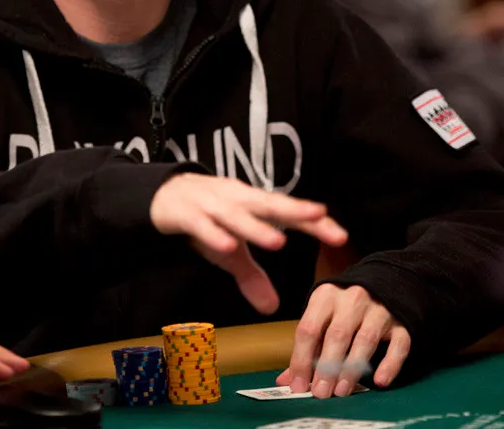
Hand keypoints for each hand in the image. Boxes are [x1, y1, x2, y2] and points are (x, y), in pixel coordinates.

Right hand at [150, 173, 348, 313]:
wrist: (163, 194)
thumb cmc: (206, 219)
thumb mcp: (230, 250)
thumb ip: (251, 276)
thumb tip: (272, 308)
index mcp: (253, 205)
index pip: (288, 212)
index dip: (313, 222)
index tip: (340, 235)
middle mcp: (237, 199)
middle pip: (269, 204)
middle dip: (294, 209)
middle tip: (319, 215)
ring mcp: (211, 204)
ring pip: (236, 215)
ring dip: (256, 227)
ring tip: (278, 242)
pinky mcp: (186, 213)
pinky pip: (202, 224)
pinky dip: (214, 233)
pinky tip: (228, 245)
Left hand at [276, 284, 410, 397]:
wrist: (385, 280)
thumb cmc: (345, 305)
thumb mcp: (322, 314)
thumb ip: (308, 346)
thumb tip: (287, 380)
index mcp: (326, 296)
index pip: (309, 328)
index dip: (302, 359)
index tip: (299, 385)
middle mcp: (353, 299)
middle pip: (337, 334)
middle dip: (327, 366)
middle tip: (321, 392)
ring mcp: (379, 309)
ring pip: (366, 340)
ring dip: (352, 369)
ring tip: (341, 391)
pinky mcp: (402, 322)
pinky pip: (399, 344)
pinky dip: (390, 364)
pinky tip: (380, 381)